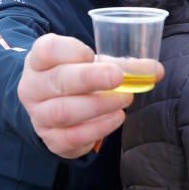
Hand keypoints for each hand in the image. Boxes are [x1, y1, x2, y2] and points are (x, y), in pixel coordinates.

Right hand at [18, 34, 162, 158]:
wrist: (50, 107)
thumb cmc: (74, 77)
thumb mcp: (90, 64)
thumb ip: (121, 64)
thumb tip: (156, 70)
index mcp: (39, 60)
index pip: (48, 50)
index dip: (72, 50)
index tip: (92, 53)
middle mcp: (32, 87)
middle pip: (59, 81)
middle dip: (91, 78)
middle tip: (118, 77)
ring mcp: (39, 115)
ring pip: (65, 111)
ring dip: (99, 105)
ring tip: (125, 99)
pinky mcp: (51, 139)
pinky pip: (73, 137)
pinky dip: (99, 128)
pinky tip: (116, 118)